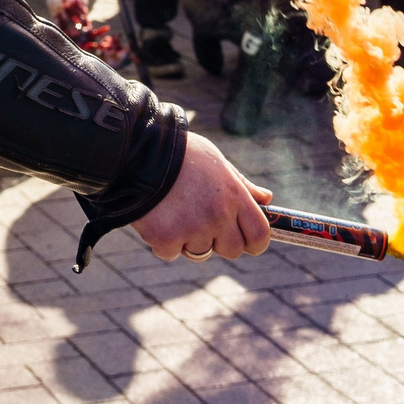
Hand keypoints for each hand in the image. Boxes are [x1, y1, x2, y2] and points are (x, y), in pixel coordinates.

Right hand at [131, 133, 270, 262]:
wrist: (137, 150)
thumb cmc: (180, 154)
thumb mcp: (216, 162)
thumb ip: (241, 185)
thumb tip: (266, 199)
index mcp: (233, 196)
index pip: (260, 235)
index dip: (255, 243)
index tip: (246, 241)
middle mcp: (217, 215)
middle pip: (232, 250)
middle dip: (219, 241)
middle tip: (201, 221)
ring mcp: (191, 229)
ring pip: (199, 252)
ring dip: (188, 239)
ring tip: (174, 210)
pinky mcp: (165, 239)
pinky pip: (170, 252)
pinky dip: (163, 241)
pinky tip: (156, 216)